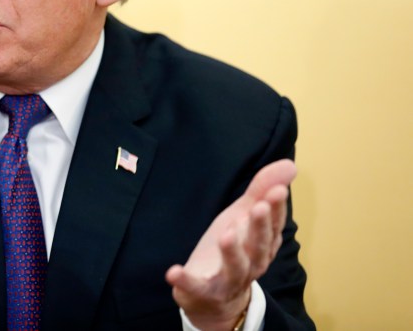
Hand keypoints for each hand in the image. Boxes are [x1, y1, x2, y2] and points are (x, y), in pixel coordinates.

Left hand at [165, 159, 295, 330]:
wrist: (214, 299)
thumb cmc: (233, 249)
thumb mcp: (243, 217)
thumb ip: (261, 191)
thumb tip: (290, 165)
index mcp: (262, 244)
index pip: (273, 226)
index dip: (276, 209)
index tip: (277, 191)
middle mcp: (252, 264)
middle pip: (258, 246)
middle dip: (259, 227)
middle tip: (258, 207)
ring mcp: (229, 280)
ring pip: (235, 267)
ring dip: (232, 251)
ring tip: (226, 234)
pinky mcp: (204, 292)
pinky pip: (196, 287)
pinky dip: (186, 281)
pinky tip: (174, 271)